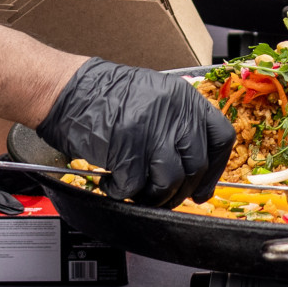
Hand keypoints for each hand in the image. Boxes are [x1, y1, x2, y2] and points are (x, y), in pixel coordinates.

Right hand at [37, 58, 234, 206]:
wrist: (66, 90)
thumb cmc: (103, 95)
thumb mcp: (154, 97)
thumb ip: (177, 123)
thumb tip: (194, 163)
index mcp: (183, 97)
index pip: (220, 137)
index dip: (215, 168)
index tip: (203, 186)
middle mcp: (172, 111)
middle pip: (197, 165)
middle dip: (182, 190)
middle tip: (163, 195)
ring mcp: (151, 130)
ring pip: (171, 181)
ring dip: (155, 196)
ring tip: (138, 192)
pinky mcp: (127, 148)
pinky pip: (136, 186)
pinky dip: (124, 193)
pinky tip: (113, 185)